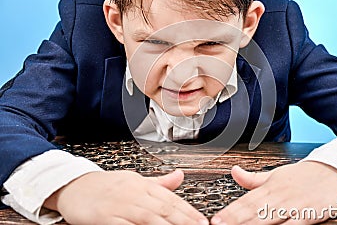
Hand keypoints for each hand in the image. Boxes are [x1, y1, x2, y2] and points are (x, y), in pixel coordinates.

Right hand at [44, 169, 208, 224]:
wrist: (73, 185)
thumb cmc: (106, 185)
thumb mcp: (134, 180)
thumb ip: (159, 182)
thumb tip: (180, 176)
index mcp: (142, 184)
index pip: (171, 199)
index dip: (188, 211)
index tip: (202, 221)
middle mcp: (134, 193)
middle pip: (164, 208)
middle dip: (184, 221)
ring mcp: (120, 204)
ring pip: (149, 217)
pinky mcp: (104, 216)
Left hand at [211, 161, 336, 224]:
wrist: (334, 169)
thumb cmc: (303, 175)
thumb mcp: (276, 174)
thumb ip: (253, 178)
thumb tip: (233, 171)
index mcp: (269, 186)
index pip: (245, 201)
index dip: (229, 212)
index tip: (216, 220)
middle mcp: (279, 195)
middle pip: (253, 211)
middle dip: (235, 220)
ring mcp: (294, 204)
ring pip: (270, 218)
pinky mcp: (311, 213)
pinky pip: (294, 224)